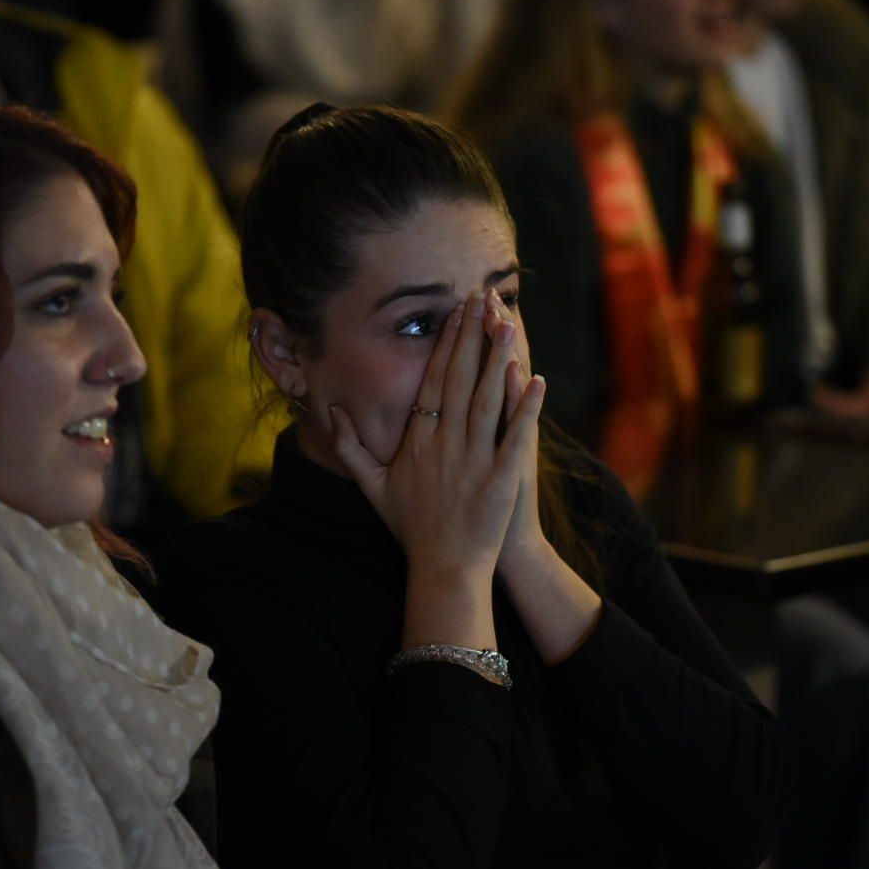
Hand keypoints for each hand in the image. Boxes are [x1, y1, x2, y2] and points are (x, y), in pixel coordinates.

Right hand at [331, 292, 544, 581]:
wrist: (443, 569)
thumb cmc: (410, 527)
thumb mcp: (372, 486)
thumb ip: (350, 448)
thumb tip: (332, 413)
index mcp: (417, 441)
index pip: (432, 381)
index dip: (445, 345)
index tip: (455, 314)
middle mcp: (444, 444)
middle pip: (458, 380)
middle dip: (470, 336)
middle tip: (481, 299)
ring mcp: (472, 461)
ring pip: (485, 400)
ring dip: (496, 359)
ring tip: (507, 323)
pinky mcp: (500, 479)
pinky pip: (514, 437)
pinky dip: (525, 408)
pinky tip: (536, 378)